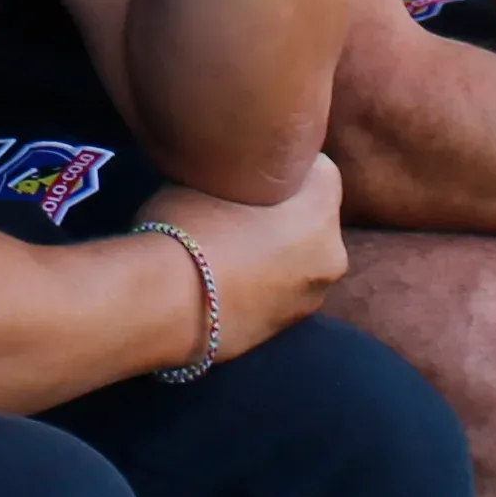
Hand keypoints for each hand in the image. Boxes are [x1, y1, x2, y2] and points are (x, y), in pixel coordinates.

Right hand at [139, 158, 348, 363]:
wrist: (164, 305)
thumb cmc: (188, 227)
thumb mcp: (211, 175)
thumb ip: (243, 171)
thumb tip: (237, 171)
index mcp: (321, 208)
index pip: (319, 170)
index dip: (286, 165)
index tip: (257, 170)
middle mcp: (332, 253)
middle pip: (313, 218)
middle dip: (287, 213)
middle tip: (240, 210)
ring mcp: (311, 298)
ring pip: (299, 260)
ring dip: (277, 253)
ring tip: (229, 250)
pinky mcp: (286, 331)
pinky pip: (279, 293)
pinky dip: (263, 285)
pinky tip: (227, 281)